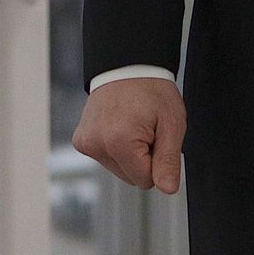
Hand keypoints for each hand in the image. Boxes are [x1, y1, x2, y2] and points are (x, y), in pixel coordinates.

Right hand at [73, 77, 186, 193]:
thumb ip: (168, 160)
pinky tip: (121, 126)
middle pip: (130, 177)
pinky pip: (106, 158)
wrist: (128, 65)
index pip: (145, 180)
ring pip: (118, 169)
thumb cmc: (153, 90)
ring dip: (130, 153)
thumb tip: (168, 189)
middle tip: (148, 129)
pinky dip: (116, 147)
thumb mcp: (172, 123)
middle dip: (144, 158)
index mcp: (119, 142)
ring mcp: (85, 143)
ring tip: (135, 125)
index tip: (158, 136)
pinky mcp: (81, 141)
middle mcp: (96, 145)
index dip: (158, 161)